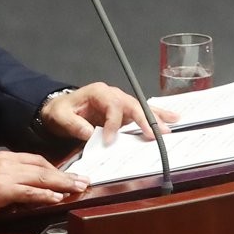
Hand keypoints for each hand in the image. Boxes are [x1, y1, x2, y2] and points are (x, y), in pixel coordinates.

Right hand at [0, 151, 88, 220]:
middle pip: (43, 167)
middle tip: (83, 180)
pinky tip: (56, 198)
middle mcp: (9, 162)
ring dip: (62, 184)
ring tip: (77, 188)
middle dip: (65, 175)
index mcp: (7, 157)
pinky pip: (29, 192)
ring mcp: (6, 175)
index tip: (69, 175)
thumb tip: (33, 188)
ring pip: (40, 178)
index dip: (55, 168)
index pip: (37, 159)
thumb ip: (13, 178)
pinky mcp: (2, 189)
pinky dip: (44, 195)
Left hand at [40, 82, 178, 144]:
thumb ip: (73, 124)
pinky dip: (155, 116)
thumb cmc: (60, 111)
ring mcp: (119, 102)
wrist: (60, 109)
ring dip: (156, 117)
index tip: (110, 141)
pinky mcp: (123, 112)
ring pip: (141, 108)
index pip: (112, 106)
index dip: (113, 124)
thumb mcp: (60, 117)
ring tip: (173, 123)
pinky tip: (171, 119)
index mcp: (98, 92)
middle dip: (145, 119)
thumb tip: (90, 133)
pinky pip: (141, 113)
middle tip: (157, 133)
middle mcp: (112, 94)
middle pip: (132, 105)